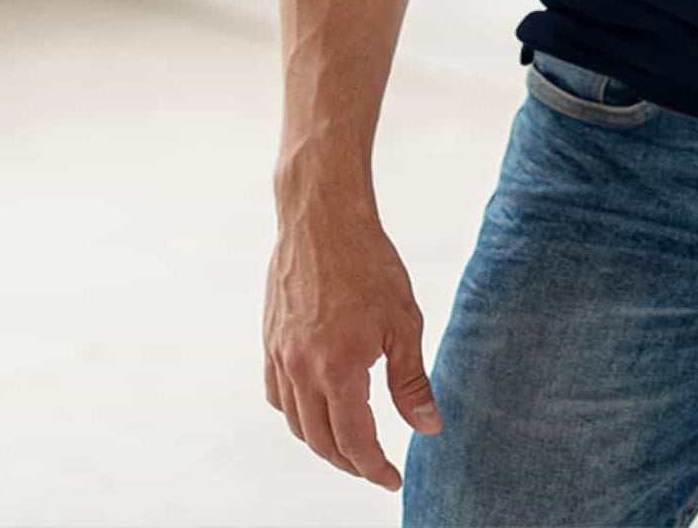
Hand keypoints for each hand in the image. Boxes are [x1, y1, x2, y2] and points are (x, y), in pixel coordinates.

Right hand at [263, 202, 442, 492]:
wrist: (323, 218)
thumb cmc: (369, 263)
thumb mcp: (404, 322)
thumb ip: (411, 381)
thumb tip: (428, 427)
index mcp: (337, 370)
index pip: (354, 442)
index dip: (374, 468)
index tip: (392, 479)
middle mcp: (300, 371)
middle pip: (320, 441)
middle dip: (349, 462)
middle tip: (374, 467)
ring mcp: (279, 357)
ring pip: (295, 422)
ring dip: (321, 442)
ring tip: (349, 444)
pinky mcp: (270, 341)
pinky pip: (276, 396)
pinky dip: (296, 413)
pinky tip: (315, 408)